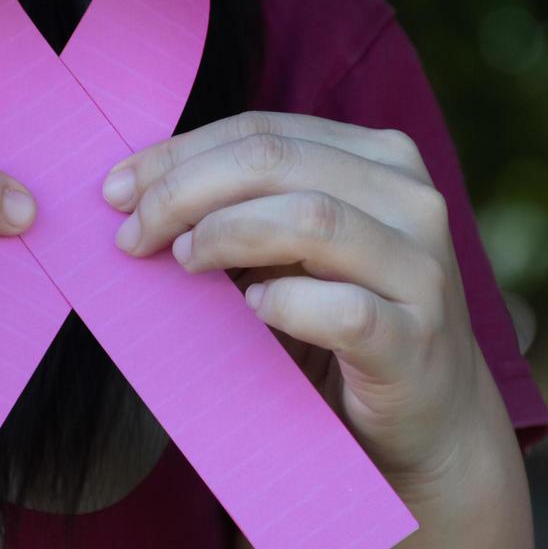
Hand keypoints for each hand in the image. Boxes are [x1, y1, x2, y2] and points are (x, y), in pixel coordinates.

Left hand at [102, 111, 516, 508]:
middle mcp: (412, 200)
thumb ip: (247, 207)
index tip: (117, 190)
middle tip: (132, 233)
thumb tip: (136, 191)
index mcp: (382, 159)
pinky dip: (284, 305)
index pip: (263, 130)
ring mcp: (422, 270)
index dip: (179, 153)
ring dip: (225, 235)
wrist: (430, 417)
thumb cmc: (346, 321)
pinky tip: (253, 311)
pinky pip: (342, 310)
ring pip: (311, 219)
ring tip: (183, 262)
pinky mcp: (417, 340)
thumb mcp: (300, 250)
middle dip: (185, 191)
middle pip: (277, 161)